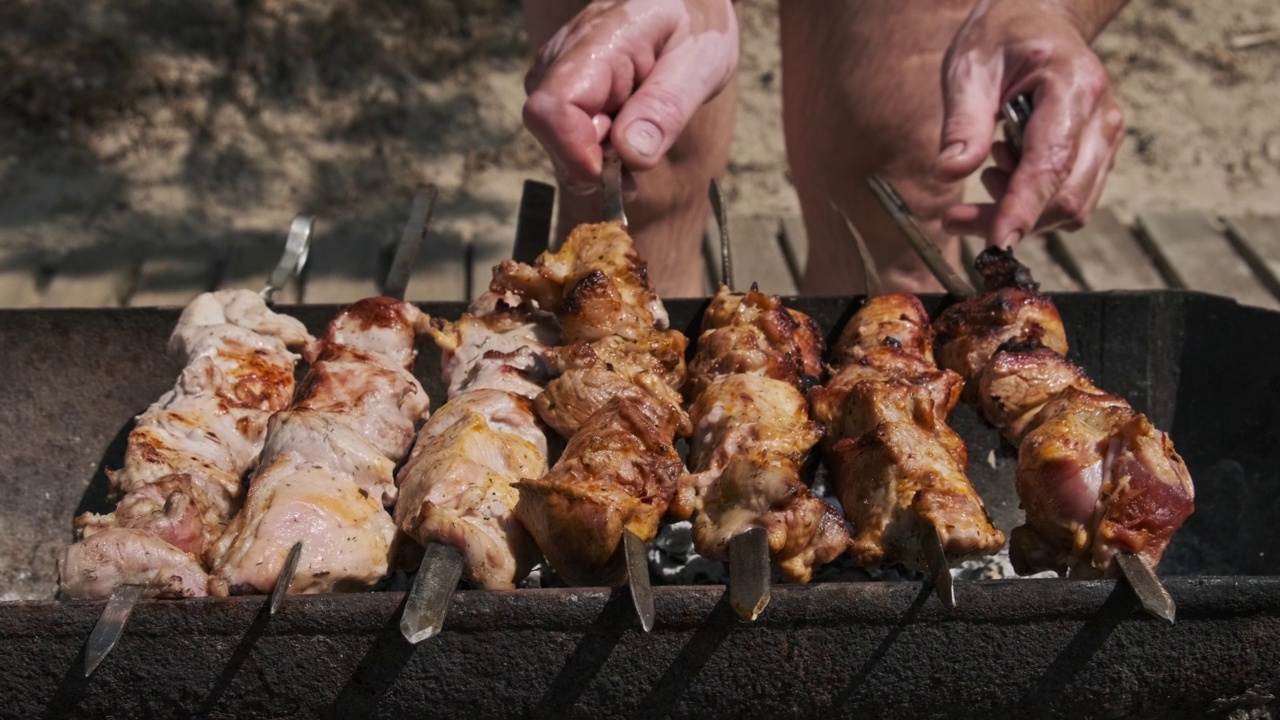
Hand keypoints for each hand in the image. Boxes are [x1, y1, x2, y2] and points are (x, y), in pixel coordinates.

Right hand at [522, 0, 737, 192]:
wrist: (687, 2)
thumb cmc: (697, 26)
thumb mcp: (702, 63)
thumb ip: (666, 107)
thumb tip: (631, 154)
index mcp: (599, 43)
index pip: (552, 108)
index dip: (574, 153)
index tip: (616, 174)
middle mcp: (563, 56)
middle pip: (549, 133)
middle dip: (592, 163)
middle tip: (642, 160)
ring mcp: (557, 72)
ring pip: (555, 140)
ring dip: (597, 161)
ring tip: (641, 138)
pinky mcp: (563, 89)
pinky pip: (566, 136)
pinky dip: (596, 154)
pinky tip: (627, 139)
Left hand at [933, 0, 1124, 247]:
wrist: (1039, 19)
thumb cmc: (1002, 38)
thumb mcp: (970, 68)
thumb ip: (963, 121)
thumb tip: (949, 172)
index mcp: (1073, 87)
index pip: (1051, 163)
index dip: (1024, 209)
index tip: (998, 242)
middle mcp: (1102, 117)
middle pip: (1066, 197)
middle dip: (1009, 219)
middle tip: (955, 217)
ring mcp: (1107, 137)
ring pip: (1071, 206)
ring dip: (1020, 209)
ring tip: (989, 165)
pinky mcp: (1099, 153)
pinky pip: (1070, 198)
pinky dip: (1032, 200)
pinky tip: (1006, 168)